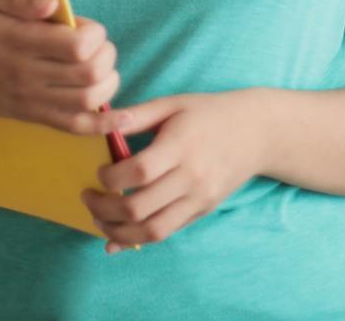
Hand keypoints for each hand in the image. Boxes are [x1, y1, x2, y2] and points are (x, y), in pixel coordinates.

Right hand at [0, 0, 123, 136]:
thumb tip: (54, 4)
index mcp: (18, 42)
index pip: (75, 46)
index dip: (94, 35)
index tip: (86, 27)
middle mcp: (27, 74)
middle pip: (88, 74)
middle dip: (107, 56)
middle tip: (99, 46)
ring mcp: (31, 100)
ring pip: (87, 101)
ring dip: (109, 83)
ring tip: (103, 68)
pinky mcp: (33, 117)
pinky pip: (74, 127)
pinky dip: (102, 124)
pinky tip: (120, 117)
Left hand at [80, 90, 265, 253]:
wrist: (256, 132)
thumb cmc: (209, 113)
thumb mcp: (173, 104)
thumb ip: (136, 116)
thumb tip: (100, 122)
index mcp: (181, 145)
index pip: (139, 171)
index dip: (110, 178)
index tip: (99, 173)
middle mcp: (192, 177)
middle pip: (140, 207)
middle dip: (104, 209)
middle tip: (88, 198)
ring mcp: (199, 199)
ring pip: (152, 230)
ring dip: (117, 232)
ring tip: (98, 219)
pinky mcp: (202, 212)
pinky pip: (167, 233)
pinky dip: (138, 240)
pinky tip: (116, 238)